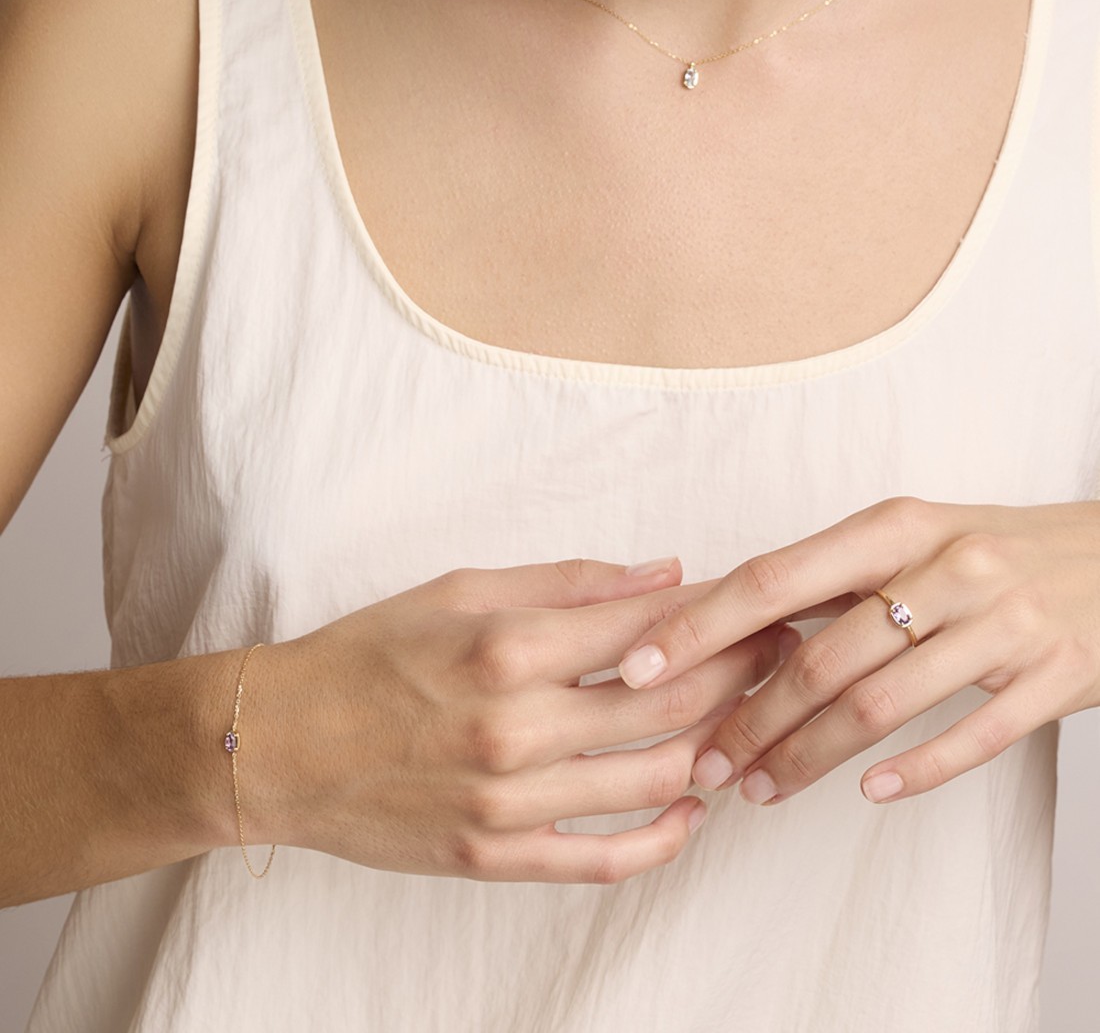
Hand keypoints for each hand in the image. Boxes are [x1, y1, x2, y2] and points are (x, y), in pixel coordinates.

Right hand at [255, 556, 791, 883]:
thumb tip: (665, 570)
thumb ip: (569, 582)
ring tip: (746, 722)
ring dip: (716, 749)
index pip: (651, 627)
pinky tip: (691, 810)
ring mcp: (508, 803)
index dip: (721, 613)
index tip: (762, 604)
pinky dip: (663, 840)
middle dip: (743, 672)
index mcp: (509, 645)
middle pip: (672, 703)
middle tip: (782, 655)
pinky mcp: (495, 858)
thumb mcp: (461, 589)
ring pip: (654, 781)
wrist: (279, 745)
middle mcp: (516, 726)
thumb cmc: (368, 653)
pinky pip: (604, 861)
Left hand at [614, 497, 1099, 807]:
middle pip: (820, 657)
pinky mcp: (1053, 677)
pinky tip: (868, 793)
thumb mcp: (912, 536)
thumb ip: (829, 574)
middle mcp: (947, 567)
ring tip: (759, 789)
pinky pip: (972, 736)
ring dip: (807, 757)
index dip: (700, 628)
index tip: (639, 669)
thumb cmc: (989, 549)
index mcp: (895, 526)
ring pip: (881, 705)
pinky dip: (916, 770)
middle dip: (748, 719)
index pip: (774, 578)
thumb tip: (719, 615)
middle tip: (701, 764)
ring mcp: (1003, 623)